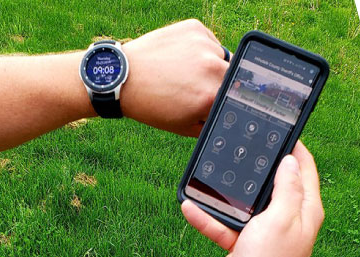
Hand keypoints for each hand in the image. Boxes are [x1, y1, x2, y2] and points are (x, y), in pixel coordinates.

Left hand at [119, 19, 229, 135]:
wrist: (123, 77)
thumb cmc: (151, 104)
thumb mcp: (186, 126)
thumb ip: (213, 121)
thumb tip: (229, 116)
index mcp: (211, 95)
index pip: (235, 99)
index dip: (224, 102)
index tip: (212, 100)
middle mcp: (211, 68)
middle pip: (233, 76)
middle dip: (219, 84)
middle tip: (196, 87)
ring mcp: (203, 45)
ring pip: (222, 57)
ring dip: (211, 65)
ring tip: (186, 71)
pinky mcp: (194, 28)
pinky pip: (209, 40)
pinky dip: (201, 49)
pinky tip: (182, 57)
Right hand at [181, 141, 323, 256]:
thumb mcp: (280, 219)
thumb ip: (287, 189)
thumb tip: (291, 162)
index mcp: (304, 211)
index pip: (305, 171)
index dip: (296, 150)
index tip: (284, 131)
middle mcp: (288, 218)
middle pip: (274, 183)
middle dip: (258, 167)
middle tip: (246, 145)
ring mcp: (265, 230)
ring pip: (244, 202)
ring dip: (226, 194)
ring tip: (211, 175)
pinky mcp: (244, 242)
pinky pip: (224, 223)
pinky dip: (208, 217)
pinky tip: (191, 206)